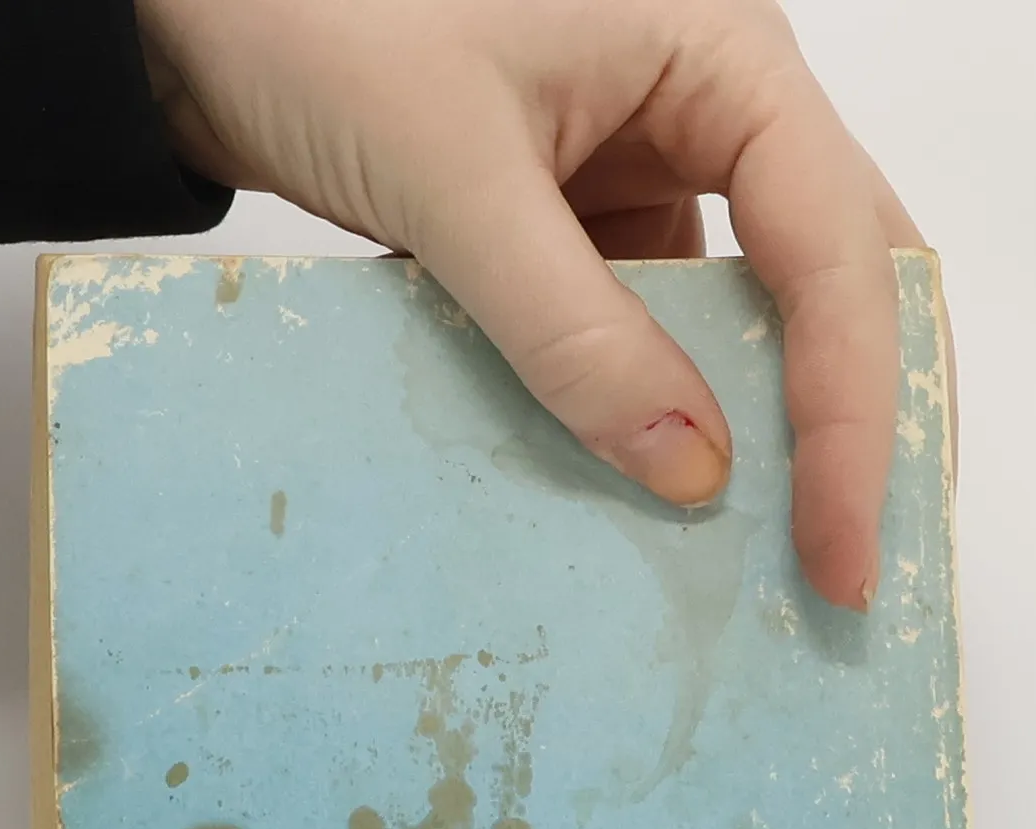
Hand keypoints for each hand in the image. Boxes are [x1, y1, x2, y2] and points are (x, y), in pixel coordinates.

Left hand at [136, 0, 926, 608]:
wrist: (182, 3)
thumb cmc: (316, 16)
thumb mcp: (458, 182)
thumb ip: (576, 333)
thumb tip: (696, 478)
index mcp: (720, 50)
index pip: (836, 250)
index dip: (853, 415)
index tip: (841, 553)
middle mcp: (704, 102)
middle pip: (825, 279)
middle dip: (841, 423)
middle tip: (838, 566)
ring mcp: (638, 162)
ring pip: (732, 317)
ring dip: (738, 431)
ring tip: (749, 562)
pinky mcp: (570, 216)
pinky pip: (635, 328)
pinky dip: (638, 410)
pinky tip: (632, 496)